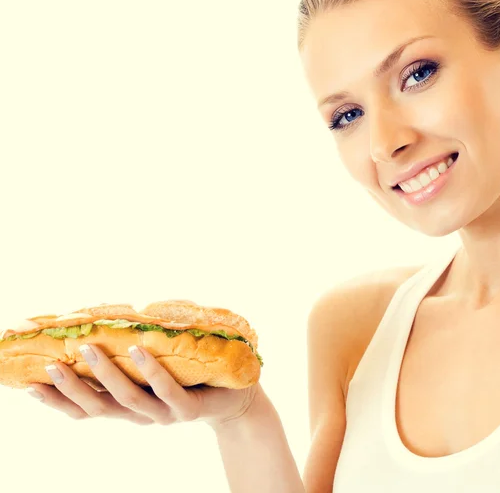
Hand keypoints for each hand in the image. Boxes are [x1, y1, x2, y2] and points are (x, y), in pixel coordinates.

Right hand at [25, 343, 259, 427]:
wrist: (235, 395)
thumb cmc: (190, 373)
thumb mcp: (156, 364)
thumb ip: (131, 351)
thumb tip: (107, 318)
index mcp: (129, 406)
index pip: (86, 409)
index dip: (58, 401)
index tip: (30, 384)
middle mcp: (141, 415)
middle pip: (99, 409)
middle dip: (73, 389)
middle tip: (50, 367)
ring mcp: (164, 413)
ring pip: (129, 399)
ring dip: (106, 375)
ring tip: (89, 349)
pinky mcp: (189, 408)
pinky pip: (167, 389)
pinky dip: (150, 370)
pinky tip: (138, 350)